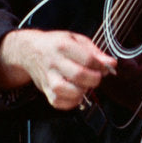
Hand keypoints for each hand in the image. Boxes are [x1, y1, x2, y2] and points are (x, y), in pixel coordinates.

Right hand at [0, 28, 116, 110]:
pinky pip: (59, 102)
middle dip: (94, 79)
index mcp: (63, 46)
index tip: (106, 66)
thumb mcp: (76, 40)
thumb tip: (111, 63)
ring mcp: (48, 78)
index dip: (101, 65)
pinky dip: (71, 102)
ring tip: (84, 85)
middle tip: (96, 77)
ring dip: (82, 91)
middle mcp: (54, 62)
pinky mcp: (45, 90)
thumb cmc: (56, 44)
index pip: (87, 59)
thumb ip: (94, 52)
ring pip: (67, 91)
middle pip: (79, 76)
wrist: (30, 51)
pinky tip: (75, 94)